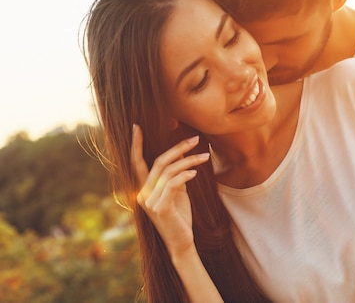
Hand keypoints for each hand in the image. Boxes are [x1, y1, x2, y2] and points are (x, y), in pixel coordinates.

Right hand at [131, 124, 209, 256]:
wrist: (182, 242)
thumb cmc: (180, 216)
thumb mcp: (178, 192)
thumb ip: (175, 175)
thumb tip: (182, 155)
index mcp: (144, 188)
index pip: (137, 162)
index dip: (136, 145)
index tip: (137, 126)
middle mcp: (143, 193)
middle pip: (159, 162)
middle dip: (178, 147)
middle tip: (195, 138)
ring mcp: (150, 201)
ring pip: (169, 171)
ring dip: (189, 161)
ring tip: (205, 157)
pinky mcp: (160, 207)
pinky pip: (173, 183)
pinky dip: (185, 175)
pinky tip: (196, 173)